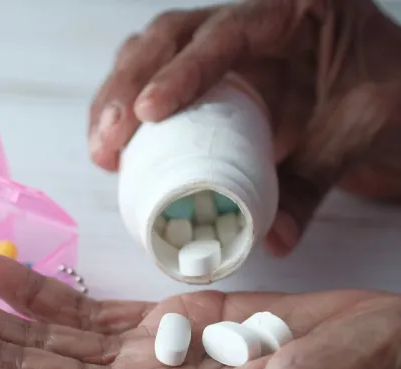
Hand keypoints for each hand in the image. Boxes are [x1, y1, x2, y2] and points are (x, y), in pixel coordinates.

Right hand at [90, 0, 400, 256]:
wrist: (385, 92)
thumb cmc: (381, 94)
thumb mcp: (361, 130)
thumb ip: (317, 182)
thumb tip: (268, 240)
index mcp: (292, 11)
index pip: (225, 33)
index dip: (181, 71)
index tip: (148, 113)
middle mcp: (246, 18)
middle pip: (168, 36)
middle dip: (127, 86)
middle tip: (109, 140)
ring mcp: (221, 45)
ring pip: (150, 52)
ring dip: (115, 98)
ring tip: (101, 148)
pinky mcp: (205, 75)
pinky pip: (154, 79)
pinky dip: (127, 111)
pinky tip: (113, 147)